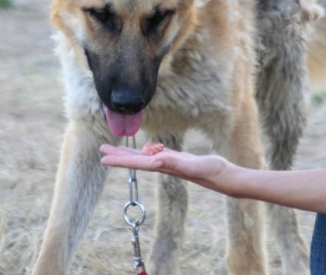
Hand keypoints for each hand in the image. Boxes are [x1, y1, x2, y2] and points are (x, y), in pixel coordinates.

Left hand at [99, 143, 232, 191]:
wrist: (224, 176)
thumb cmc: (211, 172)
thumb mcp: (192, 166)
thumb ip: (174, 163)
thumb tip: (154, 161)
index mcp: (163, 166)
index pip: (137, 163)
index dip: (119, 161)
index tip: (103, 159)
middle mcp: (164, 166)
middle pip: (136, 160)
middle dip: (119, 155)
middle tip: (102, 149)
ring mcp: (171, 163)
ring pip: (145, 156)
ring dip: (131, 153)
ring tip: (117, 149)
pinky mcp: (179, 159)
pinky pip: (159, 153)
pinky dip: (150, 150)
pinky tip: (147, 148)